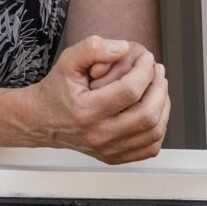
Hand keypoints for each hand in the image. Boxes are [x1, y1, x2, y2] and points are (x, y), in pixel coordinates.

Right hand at [23, 35, 168, 163]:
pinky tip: (154, 109)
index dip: (145, 71)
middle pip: (147, 114)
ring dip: (163, 106)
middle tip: (158, 72)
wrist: (43, 120)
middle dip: (159, 88)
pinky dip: (159, 127)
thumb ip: (92, 49)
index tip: (147, 59)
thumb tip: (122, 47)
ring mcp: (108, 149)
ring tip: (158, 87)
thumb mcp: (68, 61)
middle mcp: (98, 134)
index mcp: (86, 111)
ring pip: (153, 132)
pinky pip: (150, 148)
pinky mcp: (115, 157)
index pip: (130, 91)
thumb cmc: (57, 90)